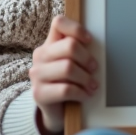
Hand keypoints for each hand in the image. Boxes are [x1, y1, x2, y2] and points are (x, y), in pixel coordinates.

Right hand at [29, 15, 96, 134]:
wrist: (55, 111)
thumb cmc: (68, 83)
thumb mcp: (73, 64)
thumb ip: (78, 52)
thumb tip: (98, 46)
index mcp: (49, 44)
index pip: (59, 23)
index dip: (76, 29)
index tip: (89, 41)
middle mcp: (40, 56)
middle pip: (70, 46)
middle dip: (87, 58)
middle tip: (94, 68)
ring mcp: (37, 74)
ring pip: (68, 68)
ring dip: (86, 78)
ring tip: (92, 85)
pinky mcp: (39, 93)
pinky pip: (66, 89)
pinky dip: (81, 93)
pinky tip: (85, 95)